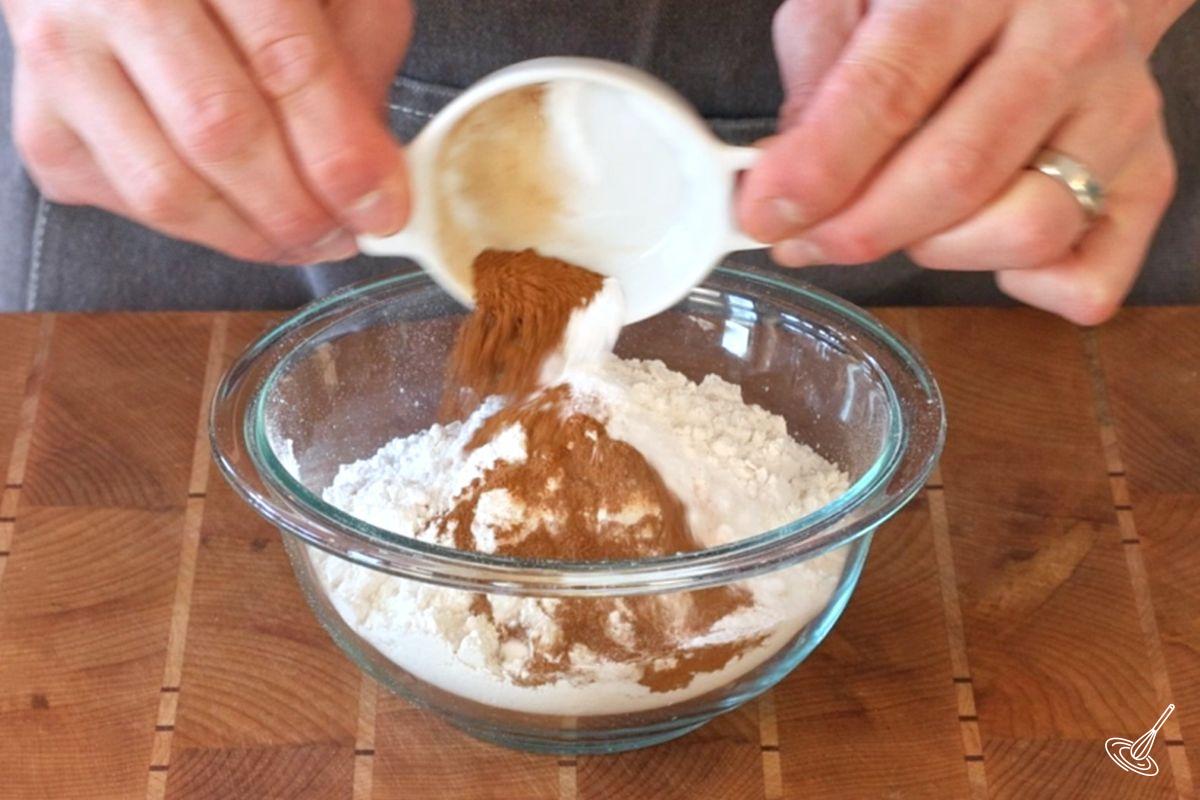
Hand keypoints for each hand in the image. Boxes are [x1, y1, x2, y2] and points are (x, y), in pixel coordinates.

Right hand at [4, 0, 411, 263]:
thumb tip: (373, 176)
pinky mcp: (42, 126)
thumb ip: (359, 58)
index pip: (284, 63)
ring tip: (304, 239)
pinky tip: (236, 209)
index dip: (340, 153)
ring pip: (166, 188)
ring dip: (252, 237)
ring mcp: (62, 58)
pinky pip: (130, 206)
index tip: (382, 210)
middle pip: (219, 133)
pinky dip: (199, 227)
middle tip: (346, 235)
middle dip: (299, 210)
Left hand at [738, 0, 1177, 324]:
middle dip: (859, 230)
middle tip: (805, 241)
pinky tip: (984, 246)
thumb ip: (815, 71)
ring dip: (937, 252)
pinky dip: (1026, 287)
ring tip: (901, 221)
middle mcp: (1068, 40)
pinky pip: (1087, 279)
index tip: (765, 215)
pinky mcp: (1149, 174)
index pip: (891, 89)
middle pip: (957, 174)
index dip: (819, 168)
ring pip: (1026, 230)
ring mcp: (1120, 112)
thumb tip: (779, 177)